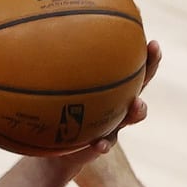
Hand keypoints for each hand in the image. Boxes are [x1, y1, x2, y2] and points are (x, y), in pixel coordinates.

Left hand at [60, 40, 160, 167]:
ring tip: (137, 104)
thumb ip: (50, 71)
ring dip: (137, 110)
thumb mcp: (52, 91)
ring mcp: (112, 125)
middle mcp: (117, 104)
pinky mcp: (100, 144)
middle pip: (140, 83)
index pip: (133, 68)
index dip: (147, 56)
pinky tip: (98, 144)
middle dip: (149, 69)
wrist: (55, 148)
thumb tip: (34, 38)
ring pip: (132, 117)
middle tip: (152, 56)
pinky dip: (103, 144)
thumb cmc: (56, 112)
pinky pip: (105, 144)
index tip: (152, 41)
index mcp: (111, 89)